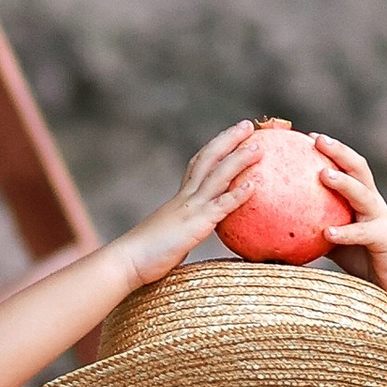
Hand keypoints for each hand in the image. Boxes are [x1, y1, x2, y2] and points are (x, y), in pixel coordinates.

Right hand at [113, 122, 257, 286]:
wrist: (127, 260)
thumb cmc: (144, 256)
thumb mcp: (169, 237)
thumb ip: (182, 231)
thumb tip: (192, 236)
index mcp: (179, 199)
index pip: (197, 165)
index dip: (215, 148)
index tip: (230, 135)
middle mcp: (186, 197)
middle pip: (209, 159)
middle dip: (229, 140)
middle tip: (247, 125)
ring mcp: (190, 208)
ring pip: (218, 176)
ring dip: (239, 159)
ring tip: (258, 146)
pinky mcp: (196, 224)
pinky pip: (221, 205)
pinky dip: (238, 193)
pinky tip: (255, 183)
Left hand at [312, 137, 386, 303]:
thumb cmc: (364, 260)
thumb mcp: (334, 240)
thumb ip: (312, 229)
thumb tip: (273, 229)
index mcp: (361, 199)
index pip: (348, 165)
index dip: (331, 148)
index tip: (309, 135)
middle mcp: (373, 203)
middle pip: (359, 168)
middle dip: (339, 151)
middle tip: (317, 139)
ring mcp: (381, 219)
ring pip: (363, 194)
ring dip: (344, 183)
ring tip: (324, 174)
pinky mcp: (386, 239)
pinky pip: (364, 233)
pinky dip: (347, 232)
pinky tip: (328, 233)